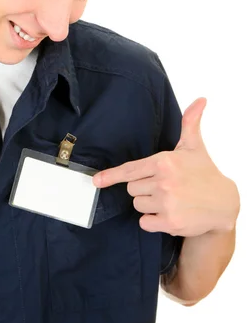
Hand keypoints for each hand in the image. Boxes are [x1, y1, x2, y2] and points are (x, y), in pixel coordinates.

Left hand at [93, 98, 239, 236]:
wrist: (224, 204)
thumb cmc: (204, 173)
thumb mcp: (194, 147)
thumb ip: (190, 122)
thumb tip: (200, 100)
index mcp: (164, 162)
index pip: (130, 170)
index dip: (111, 175)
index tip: (97, 181)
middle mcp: (163, 182)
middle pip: (131, 189)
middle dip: (143, 188)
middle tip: (163, 186)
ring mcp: (166, 203)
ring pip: (137, 204)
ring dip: (149, 205)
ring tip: (169, 199)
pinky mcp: (170, 222)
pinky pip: (145, 222)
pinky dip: (153, 221)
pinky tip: (169, 214)